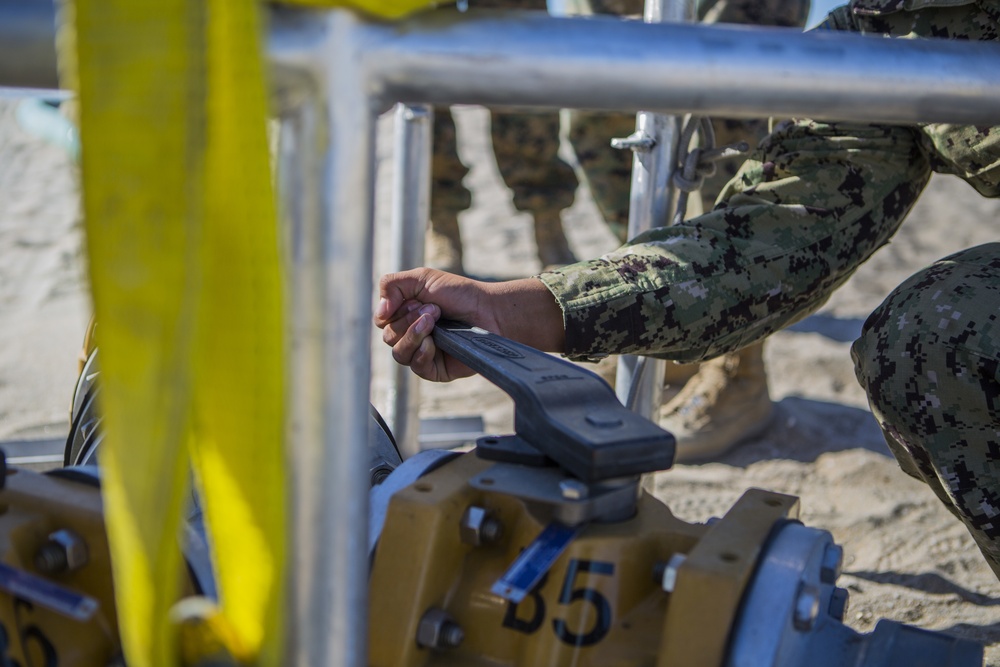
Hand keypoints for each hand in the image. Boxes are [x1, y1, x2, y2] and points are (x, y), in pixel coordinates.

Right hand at [374, 268, 564, 381]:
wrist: (489, 312)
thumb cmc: (460, 294)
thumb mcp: (423, 278)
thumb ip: (392, 285)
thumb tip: (379, 312)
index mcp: (405, 314)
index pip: (381, 320)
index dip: (394, 311)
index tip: (417, 300)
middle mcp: (410, 335)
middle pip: (387, 337)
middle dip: (409, 320)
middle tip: (434, 309)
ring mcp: (422, 353)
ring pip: (398, 354)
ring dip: (415, 335)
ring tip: (436, 321)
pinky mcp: (435, 369)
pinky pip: (415, 367)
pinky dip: (421, 353)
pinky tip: (434, 343)